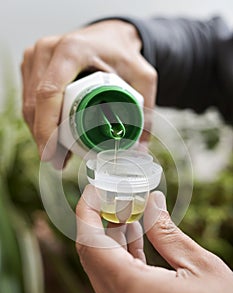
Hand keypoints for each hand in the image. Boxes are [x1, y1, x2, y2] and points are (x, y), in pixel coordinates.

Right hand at [21, 20, 156, 165]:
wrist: (110, 38)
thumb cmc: (124, 55)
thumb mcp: (143, 79)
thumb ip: (146, 113)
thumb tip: (140, 151)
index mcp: (72, 50)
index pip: (49, 93)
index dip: (47, 128)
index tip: (51, 154)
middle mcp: (47, 50)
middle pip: (35, 104)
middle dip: (44, 138)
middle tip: (59, 162)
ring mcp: (36, 57)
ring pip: (29, 104)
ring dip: (40, 133)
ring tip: (58, 155)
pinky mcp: (32, 65)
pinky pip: (29, 99)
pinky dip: (39, 121)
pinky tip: (52, 139)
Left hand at [76, 185, 232, 292]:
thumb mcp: (201, 267)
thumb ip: (167, 233)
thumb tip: (151, 202)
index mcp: (135, 292)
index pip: (90, 245)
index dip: (87, 212)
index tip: (95, 190)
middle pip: (93, 258)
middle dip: (100, 224)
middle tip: (117, 199)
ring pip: (105, 273)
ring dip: (113, 242)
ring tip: (129, 216)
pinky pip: (117, 290)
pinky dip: (122, 263)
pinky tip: (135, 243)